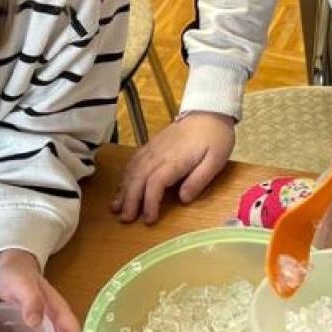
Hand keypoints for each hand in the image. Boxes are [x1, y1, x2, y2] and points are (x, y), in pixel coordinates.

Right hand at [111, 112, 234, 222]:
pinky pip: (133, 161)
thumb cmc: (215, 138)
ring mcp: (152, 148)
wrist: (208, 112)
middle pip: (138, 178)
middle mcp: (159, 154)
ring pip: (132, 170)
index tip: (149, 219)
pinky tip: (121, 187)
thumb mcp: (216, 161)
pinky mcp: (151, 145)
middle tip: (125, 219)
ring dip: (123, 189)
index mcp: (175, 160)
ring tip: (116, 207)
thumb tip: (183, 199)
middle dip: (130, 200)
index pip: (155, 183)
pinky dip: (124, 175)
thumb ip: (199, 180)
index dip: (150, 202)